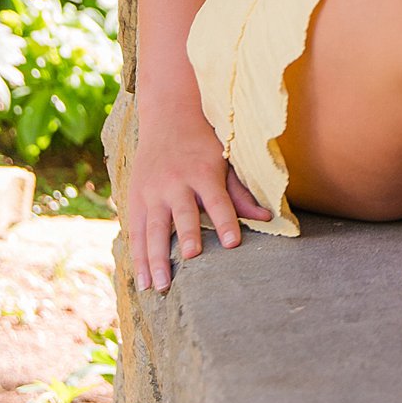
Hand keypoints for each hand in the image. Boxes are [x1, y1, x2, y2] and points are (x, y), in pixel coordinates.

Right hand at [127, 111, 272, 292]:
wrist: (168, 117)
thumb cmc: (204, 143)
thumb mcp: (225, 161)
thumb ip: (241, 193)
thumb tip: (266, 218)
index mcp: (202, 172)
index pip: (217, 200)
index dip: (225, 221)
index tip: (232, 244)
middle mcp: (174, 182)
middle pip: (181, 214)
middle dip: (186, 237)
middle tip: (191, 260)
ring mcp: (151, 192)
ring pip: (152, 229)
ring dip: (155, 258)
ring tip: (161, 285)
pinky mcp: (135, 199)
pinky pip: (135, 232)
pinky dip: (138, 257)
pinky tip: (143, 280)